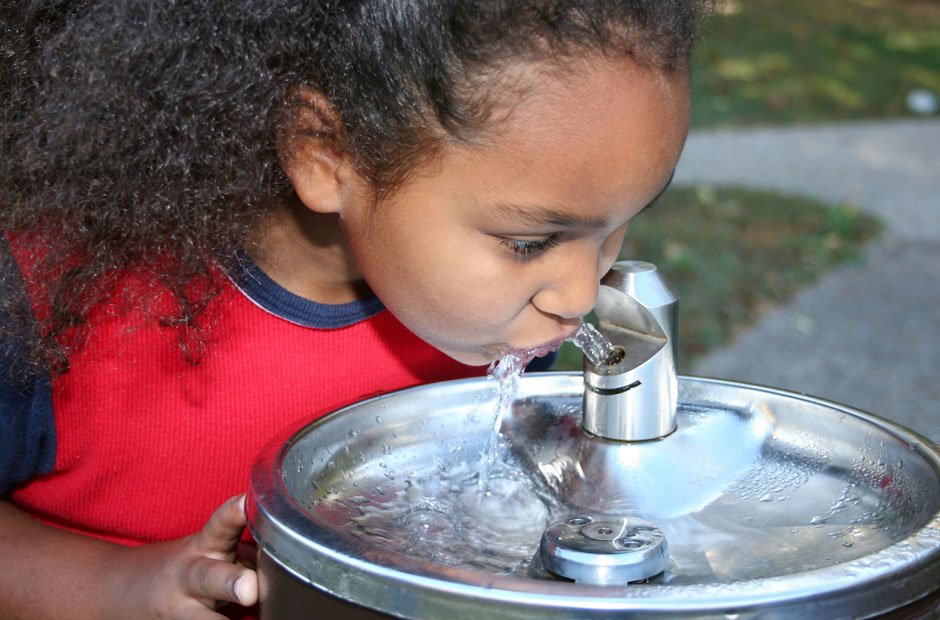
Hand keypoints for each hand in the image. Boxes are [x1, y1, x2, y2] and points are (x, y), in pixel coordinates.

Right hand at [112, 494, 257, 618]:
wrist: (118, 589)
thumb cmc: (185, 566)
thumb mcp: (209, 548)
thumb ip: (243, 549)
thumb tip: (286, 553)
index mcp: (204, 547)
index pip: (218, 525)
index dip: (233, 514)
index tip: (246, 502)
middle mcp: (192, 578)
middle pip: (210, 578)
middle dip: (231, 582)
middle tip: (250, 589)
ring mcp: (184, 610)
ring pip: (204, 619)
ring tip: (249, 613)